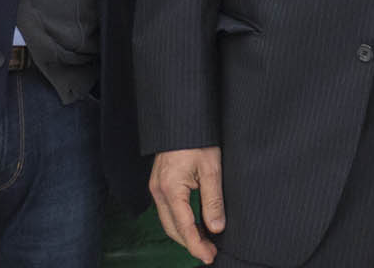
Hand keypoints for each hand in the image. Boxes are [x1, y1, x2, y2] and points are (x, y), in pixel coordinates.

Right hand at [149, 147, 224, 263]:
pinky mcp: (159, 183)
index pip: (184, 227)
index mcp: (170, 189)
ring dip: (185, 234)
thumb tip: (216, 228)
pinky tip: (195, 224)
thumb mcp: (211, 170)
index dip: (197, 245)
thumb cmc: (198, 139)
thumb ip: (213, 201)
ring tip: (205, 242)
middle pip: (173, 228)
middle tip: (210, 252)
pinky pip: (167, 210)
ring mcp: (156, 187)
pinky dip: (180, 222)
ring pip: (168, 221)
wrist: (182, 119)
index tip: (209, 256)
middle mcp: (158, 191)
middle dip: (191, 243)